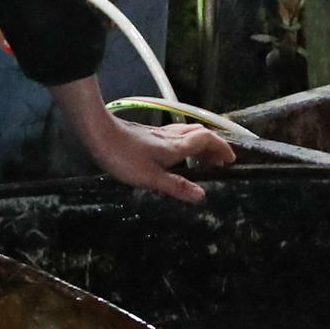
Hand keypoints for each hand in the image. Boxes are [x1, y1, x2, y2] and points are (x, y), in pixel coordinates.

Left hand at [51, 78, 236, 203]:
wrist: (99, 133)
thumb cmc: (124, 157)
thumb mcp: (151, 178)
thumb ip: (176, 186)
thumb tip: (202, 196)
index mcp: (176, 146)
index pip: (207, 140)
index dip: (221, 147)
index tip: (230, 159)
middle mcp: (171, 136)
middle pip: (200, 133)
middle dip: (213, 145)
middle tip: (218, 161)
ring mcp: (158, 133)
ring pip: (187, 132)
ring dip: (200, 143)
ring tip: (201, 158)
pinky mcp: (147, 134)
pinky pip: (175, 135)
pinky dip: (185, 143)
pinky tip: (175, 154)